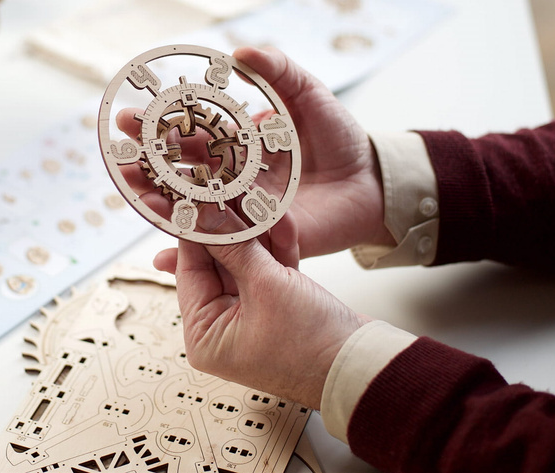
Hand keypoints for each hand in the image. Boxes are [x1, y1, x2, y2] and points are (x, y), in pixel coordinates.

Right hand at [126, 46, 392, 270]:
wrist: (372, 181)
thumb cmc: (339, 136)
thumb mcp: (308, 94)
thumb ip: (277, 71)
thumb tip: (239, 51)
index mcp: (235, 143)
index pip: (187, 134)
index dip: (156, 127)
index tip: (127, 118)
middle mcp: (230, 177)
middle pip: (178, 173)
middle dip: (145, 166)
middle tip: (117, 161)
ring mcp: (241, 209)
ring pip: (190, 208)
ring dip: (157, 205)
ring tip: (132, 198)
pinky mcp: (258, 239)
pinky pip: (220, 246)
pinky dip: (190, 254)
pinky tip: (162, 259)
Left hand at [155, 212, 369, 408]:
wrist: (364, 364)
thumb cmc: (311, 344)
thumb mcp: (265, 285)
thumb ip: (233, 245)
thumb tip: (204, 215)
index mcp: (205, 336)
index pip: (190, 271)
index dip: (194, 231)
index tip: (195, 197)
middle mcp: (223, 328)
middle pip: (217, 263)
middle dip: (229, 226)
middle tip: (226, 189)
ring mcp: (251, 316)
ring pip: (246, 261)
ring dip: (256, 231)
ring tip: (254, 194)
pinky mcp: (279, 306)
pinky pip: (269, 269)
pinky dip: (277, 246)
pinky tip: (281, 216)